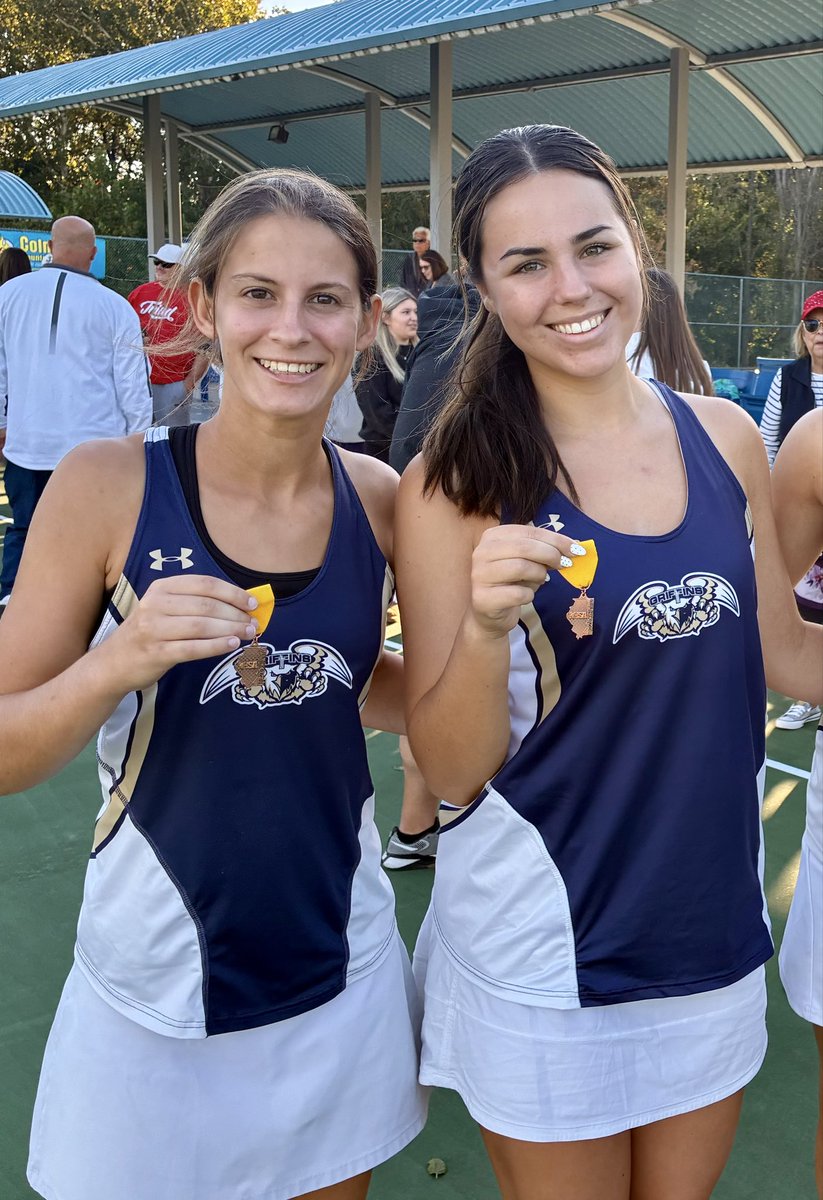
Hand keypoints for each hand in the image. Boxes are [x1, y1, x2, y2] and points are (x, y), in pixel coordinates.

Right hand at [100, 574, 259, 691]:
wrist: (113, 663)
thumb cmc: (149, 633)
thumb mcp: (165, 610)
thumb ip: (196, 603)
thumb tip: (240, 604)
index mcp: (161, 588)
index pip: (204, 584)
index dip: (232, 592)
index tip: (253, 603)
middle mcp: (155, 605)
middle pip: (206, 605)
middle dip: (235, 614)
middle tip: (254, 622)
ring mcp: (153, 629)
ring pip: (201, 626)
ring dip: (230, 629)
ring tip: (248, 633)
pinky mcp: (156, 653)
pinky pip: (193, 648)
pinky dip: (216, 646)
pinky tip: (232, 645)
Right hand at [468, 524, 586, 638]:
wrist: (489, 614)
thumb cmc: (511, 583)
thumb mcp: (528, 562)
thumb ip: (545, 551)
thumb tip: (574, 546)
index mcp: (492, 536)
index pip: (529, 531)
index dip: (556, 539)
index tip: (576, 549)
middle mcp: (481, 552)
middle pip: (525, 547)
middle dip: (551, 555)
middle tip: (566, 564)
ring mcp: (479, 575)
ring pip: (521, 568)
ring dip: (539, 575)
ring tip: (542, 580)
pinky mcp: (482, 598)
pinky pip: (517, 593)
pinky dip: (529, 595)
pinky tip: (527, 596)